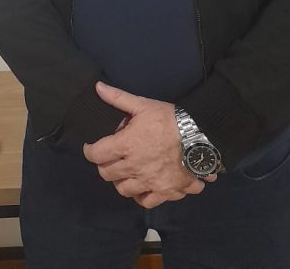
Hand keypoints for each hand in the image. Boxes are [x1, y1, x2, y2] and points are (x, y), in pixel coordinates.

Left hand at [83, 82, 215, 206]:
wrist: (199, 136)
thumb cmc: (169, 119)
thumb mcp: (143, 104)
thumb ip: (118, 98)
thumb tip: (98, 87)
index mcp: (126, 145)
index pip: (96, 154)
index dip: (89, 151)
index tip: (91, 148)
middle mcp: (134, 167)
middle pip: (107, 174)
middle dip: (104, 165)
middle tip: (110, 158)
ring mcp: (150, 182)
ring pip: (124, 190)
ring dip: (121, 181)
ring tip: (126, 172)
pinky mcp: (165, 192)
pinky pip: (146, 202)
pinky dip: (142, 196)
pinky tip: (143, 187)